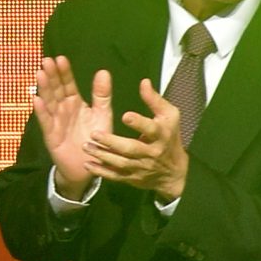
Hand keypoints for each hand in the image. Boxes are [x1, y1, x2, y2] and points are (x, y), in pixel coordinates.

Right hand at [31, 55, 113, 195]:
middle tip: (46, 61)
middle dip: (52, 75)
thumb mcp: (102, 115)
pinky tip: (36, 100)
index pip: (68, 84)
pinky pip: (46, 121)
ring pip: (49, 102)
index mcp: (75, 102)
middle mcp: (63, 109)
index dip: (64, 72)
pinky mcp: (51, 135)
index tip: (61, 58)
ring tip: (40, 74)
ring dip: (44, 88)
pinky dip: (41, 111)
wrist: (87, 166)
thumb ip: (102, 95)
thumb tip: (103, 71)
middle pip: (56, 89)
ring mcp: (55, 121)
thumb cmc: (95, 139)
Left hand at [85, 78, 189, 199]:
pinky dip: (101, 172)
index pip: (151, 129)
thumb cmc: (170, 136)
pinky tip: (87, 164)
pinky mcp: (132, 178)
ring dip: (102, 156)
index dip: (139, 123)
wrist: (174, 172)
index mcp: (161, 135)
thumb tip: (144, 82)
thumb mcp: (169, 115)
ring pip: (120, 163)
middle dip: (112, 142)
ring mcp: (141, 167)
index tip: (125, 116)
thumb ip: (155, 100)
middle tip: (94, 133)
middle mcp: (151, 152)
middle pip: (131, 149)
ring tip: (85, 146)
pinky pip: (115, 176)